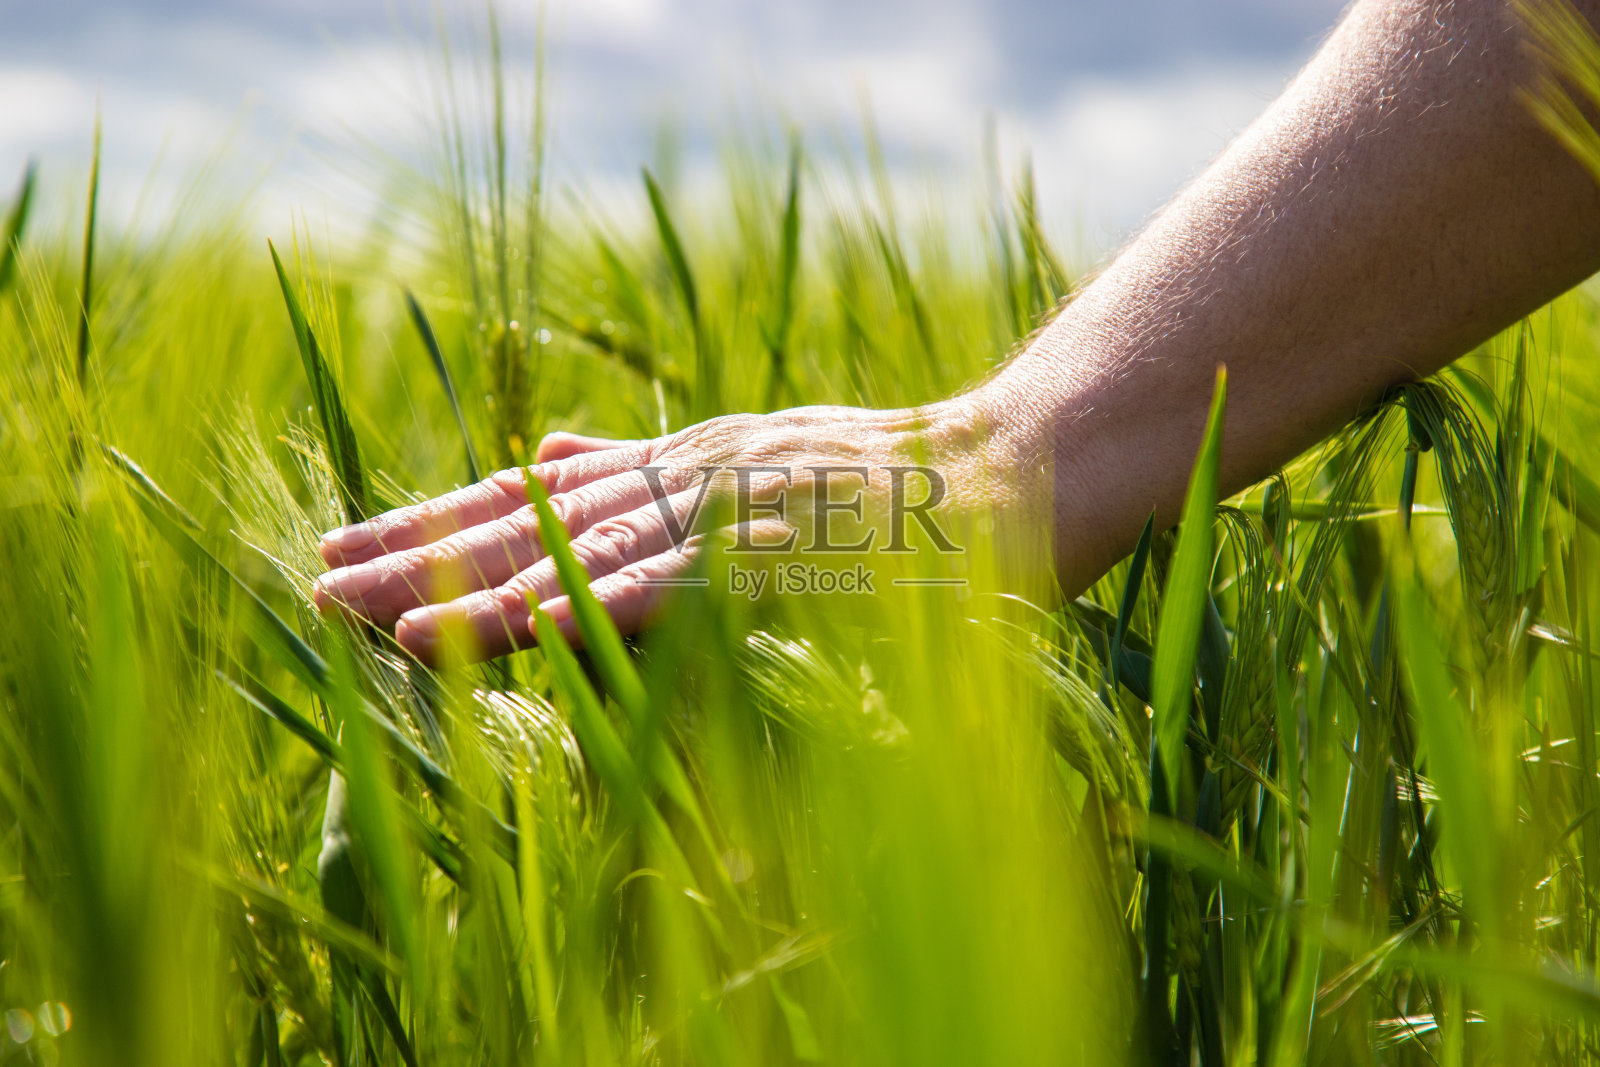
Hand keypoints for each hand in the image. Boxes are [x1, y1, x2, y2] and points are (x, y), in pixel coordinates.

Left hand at [310, 397, 1038, 663]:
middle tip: (312, 581)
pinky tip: (503, 631)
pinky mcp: (783, 558)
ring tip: (361, 613)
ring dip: (465, 584)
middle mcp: (690, 479)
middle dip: (417, 552)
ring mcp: (733, 515)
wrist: (1022, 470)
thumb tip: (544, 453)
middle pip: (531, 520)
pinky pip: (665, 591)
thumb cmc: (901, 488)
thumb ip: (650, 464)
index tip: (349, 547)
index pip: (535, 497)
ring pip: (576, 554)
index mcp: (683, 465)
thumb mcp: (762, 458)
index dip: (436, 521)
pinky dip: (581, 609)